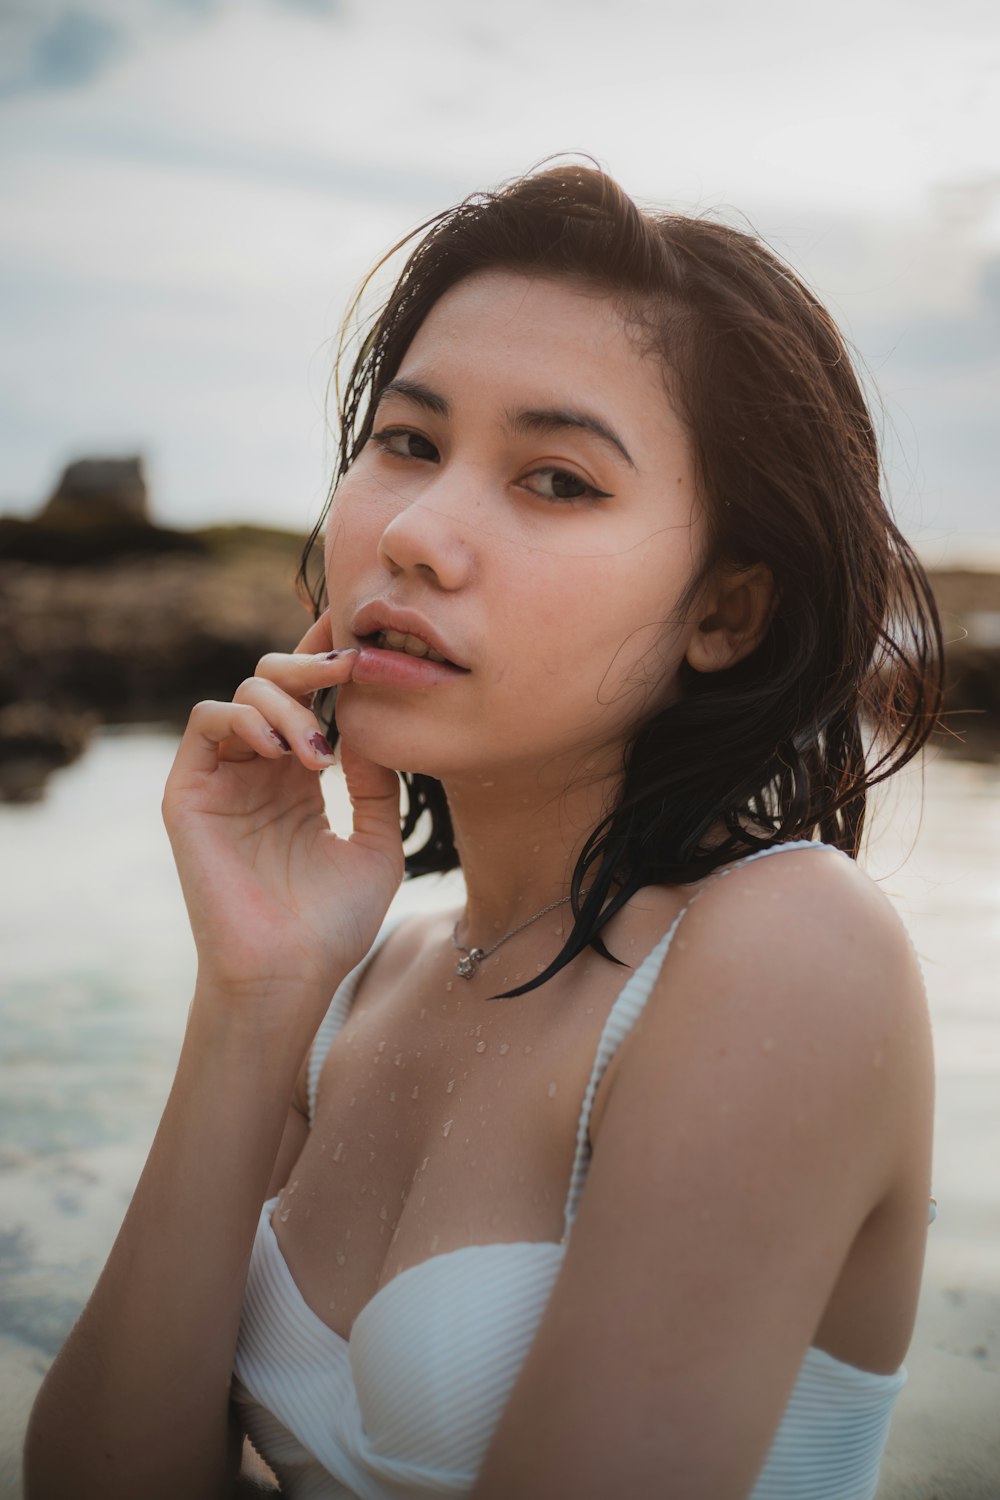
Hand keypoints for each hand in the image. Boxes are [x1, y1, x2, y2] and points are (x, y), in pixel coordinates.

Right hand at [162, 612, 402, 1035]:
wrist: (291, 974)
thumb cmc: (334, 923)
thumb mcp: (377, 842)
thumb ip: (378, 781)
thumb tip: (374, 717)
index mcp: (299, 776)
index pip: (310, 699)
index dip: (329, 658)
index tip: (364, 631)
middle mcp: (259, 769)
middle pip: (274, 680)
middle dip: (311, 664)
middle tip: (349, 667)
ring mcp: (222, 778)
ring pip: (242, 692)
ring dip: (286, 701)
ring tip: (319, 751)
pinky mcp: (189, 792)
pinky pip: (206, 723)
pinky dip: (244, 718)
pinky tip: (282, 749)